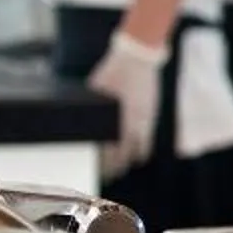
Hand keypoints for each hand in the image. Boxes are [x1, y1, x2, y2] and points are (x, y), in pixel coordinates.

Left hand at [87, 31, 168, 175]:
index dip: (99, 163)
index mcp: (112, 118)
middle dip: (112, 168)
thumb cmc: (112, 70)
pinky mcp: (150, 116)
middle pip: (119, 156)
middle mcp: (127, 123)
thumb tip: (82, 124)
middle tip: (106, 175)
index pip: (104, 149)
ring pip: (134, 152)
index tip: (95, 170)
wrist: (138, 57)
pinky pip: (147, 142)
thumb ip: (93, 109)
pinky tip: (136, 157)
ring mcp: (141, 120)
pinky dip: (141, 152)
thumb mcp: (95, 89)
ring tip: (120, 170)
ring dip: (126, 163)